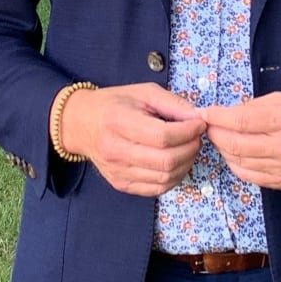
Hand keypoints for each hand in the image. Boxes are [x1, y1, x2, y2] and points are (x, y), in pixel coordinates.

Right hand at [56, 83, 204, 196]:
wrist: (81, 124)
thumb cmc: (114, 104)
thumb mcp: (143, 92)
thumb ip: (173, 104)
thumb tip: (198, 118)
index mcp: (119, 121)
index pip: (163, 136)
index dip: (188, 131)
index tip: (199, 123)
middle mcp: (116, 150)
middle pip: (166, 160)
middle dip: (191, 148)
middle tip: (197, 136)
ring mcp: (117, 172)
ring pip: (164, 178)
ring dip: (186, 164)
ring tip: (189, 148)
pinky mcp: (121, 184)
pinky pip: (156, 189)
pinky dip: (174, 177)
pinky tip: (177, 162)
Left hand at [202, 92, 280, 189]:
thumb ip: (255, 107)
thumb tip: (224, 114)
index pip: (240, 121)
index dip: (217, 117)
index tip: (204, 113)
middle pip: (236, 145)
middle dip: (216, 134)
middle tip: (209, 125)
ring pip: (240, 164)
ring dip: (224, 150)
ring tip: (221, 138)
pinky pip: (252, 177)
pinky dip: (238, 165)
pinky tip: (236, 153)